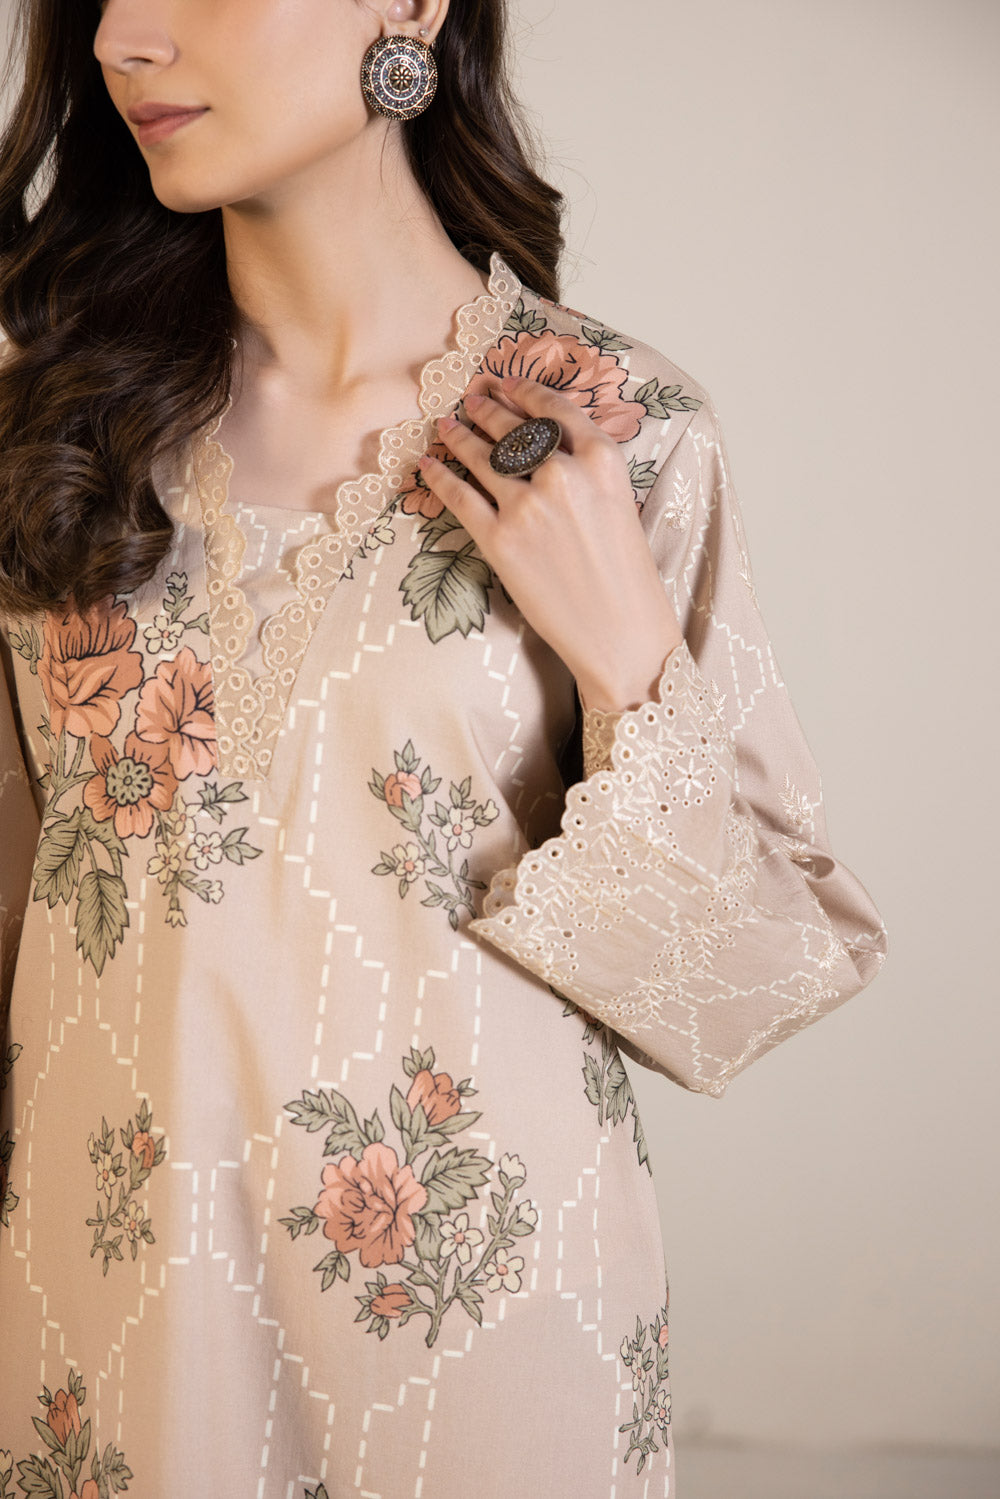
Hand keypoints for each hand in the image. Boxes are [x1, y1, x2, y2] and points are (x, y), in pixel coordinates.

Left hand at [418, 374, 682, 711]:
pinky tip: (427, 465)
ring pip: (481, 457)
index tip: (506, 383)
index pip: (553, 409)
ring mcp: (528, 506)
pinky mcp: (500, 540)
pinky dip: (439, 477)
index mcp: (601, 459)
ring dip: (458, 437)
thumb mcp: (619, 502)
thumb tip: (543, 446)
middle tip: (468, 399)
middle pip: (512, 428)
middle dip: (485, 409)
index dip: (523, 391)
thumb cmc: (625, 573)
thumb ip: (585, 469)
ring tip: (445, 426)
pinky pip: (460, 497)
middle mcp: (562, 474)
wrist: (621, 631)